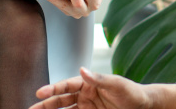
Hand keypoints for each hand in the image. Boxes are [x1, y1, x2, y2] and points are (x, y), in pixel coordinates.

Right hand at [30, 67, 175, 108]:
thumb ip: (100, 78)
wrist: (144, 107)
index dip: (53, 88)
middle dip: (45, 104)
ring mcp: (86, 107)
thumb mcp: (117, 84)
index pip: (67, 85)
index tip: (40, 92)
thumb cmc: (132, 92)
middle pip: (60, 100)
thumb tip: (83, 69)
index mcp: (89, 83)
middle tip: (31, 108)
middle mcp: (84, 95)